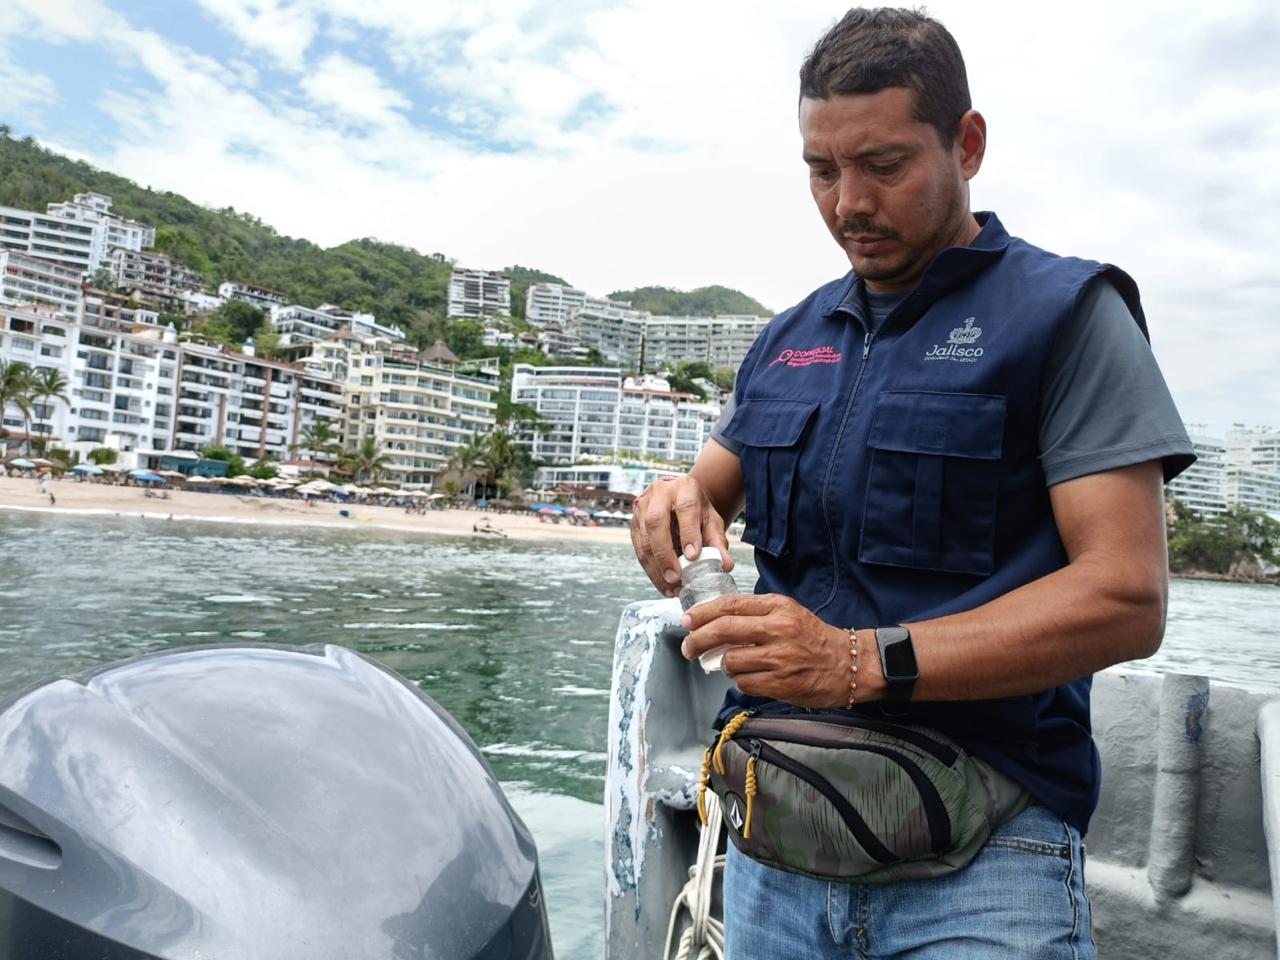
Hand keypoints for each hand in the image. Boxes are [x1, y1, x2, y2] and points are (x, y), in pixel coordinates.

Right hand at [630, 475, 733, 597]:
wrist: (678, 499)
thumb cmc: (696, 511)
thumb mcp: (711, 521)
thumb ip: (717, 542)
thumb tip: (726, 565)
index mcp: (684, 488)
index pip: (686, 508)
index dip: (688, 532)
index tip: (693, 556)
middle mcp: (660, 493)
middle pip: (656, 522)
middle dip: (665, 553)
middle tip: (675, 577)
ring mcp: (643, 507)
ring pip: (644, 538)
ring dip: (656, 566)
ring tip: (671, 586)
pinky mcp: (634, 523)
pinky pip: (638, 549)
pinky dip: (651, 569)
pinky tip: (663, 583)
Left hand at [681, 594, 881, 706]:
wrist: (850, 664)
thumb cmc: (814, 638)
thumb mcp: (788, 612)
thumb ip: (755, 614)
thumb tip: (714, 622)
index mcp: (777, 607)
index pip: (730, 606)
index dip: (702, 614)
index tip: (687, 621)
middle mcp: (778, 629)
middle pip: (723, 630)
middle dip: (698, 640)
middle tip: (688, 648)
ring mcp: (780, 658)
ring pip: (731, 661)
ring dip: (724, 665)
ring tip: (731, 664)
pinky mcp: (782, 684)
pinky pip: (745, 683)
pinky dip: (741, 681)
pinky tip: (749, 677)